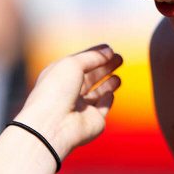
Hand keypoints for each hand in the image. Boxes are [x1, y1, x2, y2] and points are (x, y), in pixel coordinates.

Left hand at [15, 45, 123, 159]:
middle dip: (105, 67)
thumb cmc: (56, 90)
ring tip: (118, 76)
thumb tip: (109, 52)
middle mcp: (69, 92)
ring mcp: (80, 107)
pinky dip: (107, 100)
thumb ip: (93, 56)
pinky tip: (111, 94)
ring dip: (108, 83)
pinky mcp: (93, 120)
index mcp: (59, 76)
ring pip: (97, 93)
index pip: (80, 62)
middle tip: (119, 58)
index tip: (108, 48)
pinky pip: (102, 108)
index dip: (94, 55)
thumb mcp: (72, 64)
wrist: (54, 124)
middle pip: (90, 77)